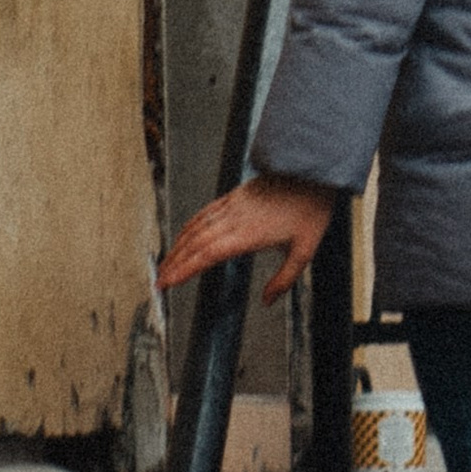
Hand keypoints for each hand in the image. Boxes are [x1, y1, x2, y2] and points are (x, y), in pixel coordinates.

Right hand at [157, 174, 338, 306]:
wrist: (311, 171)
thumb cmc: (310, 207)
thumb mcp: (304, 250)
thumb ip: (284, 279)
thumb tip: (268, 300)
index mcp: (248, 234)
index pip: (208, 254)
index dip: (185, 269)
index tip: (168, 282)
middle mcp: (234, 219)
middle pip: (195, 244)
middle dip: (174, 264)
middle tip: (159, 281)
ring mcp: (232, 206)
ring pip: (196, 227)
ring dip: (177, 247)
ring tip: (165, 264)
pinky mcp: (234, 197)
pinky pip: (204, 213)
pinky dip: (189, 226)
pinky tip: (184, 234)